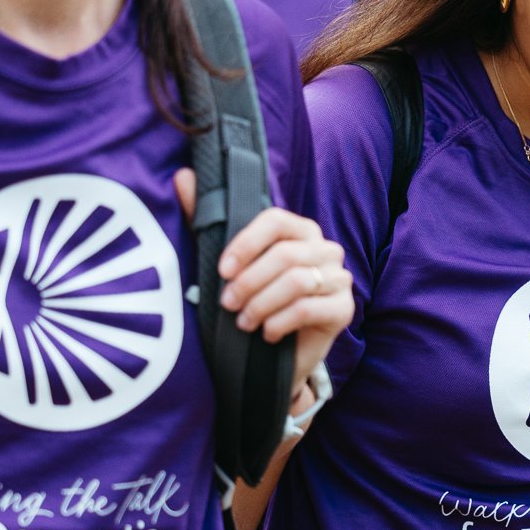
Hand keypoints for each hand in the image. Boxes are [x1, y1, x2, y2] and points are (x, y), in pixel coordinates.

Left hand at [175, 169, 352, 395]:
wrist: (277, 353)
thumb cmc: (253, 300)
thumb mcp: (227, 262)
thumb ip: (206, 218)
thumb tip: (184, 176)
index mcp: (300, 230)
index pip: (276, 220)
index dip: (246, 243)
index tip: (222, 270)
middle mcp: (325, 248)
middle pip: (286, 255)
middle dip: (250, 282)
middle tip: (227, 304)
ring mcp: (339, 278)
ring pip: (299, 282)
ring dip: (262, 304)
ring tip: (244, 322)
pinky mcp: (344, 308)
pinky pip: (310, 308)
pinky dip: (281, 322)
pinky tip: (266, 333)